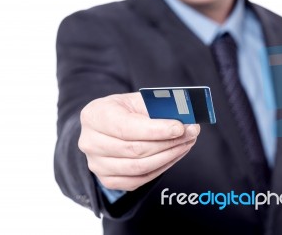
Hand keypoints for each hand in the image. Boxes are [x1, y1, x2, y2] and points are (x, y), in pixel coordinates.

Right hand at [78, 92, 200, 190]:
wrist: (107, 126)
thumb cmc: (125, 110)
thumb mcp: (138, 100)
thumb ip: (159, 107)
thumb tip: (186, 118)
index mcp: (94, 115)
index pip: (127, 127)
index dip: (156, 130)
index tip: (180, 127)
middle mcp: (90, 142)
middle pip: (135, 149)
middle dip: (168, 142)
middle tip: (191, 133)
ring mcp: (96, 164)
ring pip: (139, 167)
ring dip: (169, 156)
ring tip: (186, 143)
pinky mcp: (107, 180)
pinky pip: (139, 180)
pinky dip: (161, 168)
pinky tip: (173, 155)